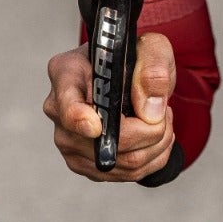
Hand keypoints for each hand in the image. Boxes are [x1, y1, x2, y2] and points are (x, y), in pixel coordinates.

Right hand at [42, 31, 175, 180]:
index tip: (96, 126)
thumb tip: (149, 111)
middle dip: (151, 130)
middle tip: (164, 110)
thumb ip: (154, 68)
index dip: (79, 119)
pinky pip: (130, 174)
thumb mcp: (152, 47)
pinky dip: (154, 157)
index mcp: (66, 73)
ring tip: (160, 118)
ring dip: (157, 144)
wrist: (126, 75)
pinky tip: (153, 135)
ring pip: (124, 163)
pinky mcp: (85, 164)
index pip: (66, 104)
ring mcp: (68, 142)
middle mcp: (58, 110)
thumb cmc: (132, 57)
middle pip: (107, 141)